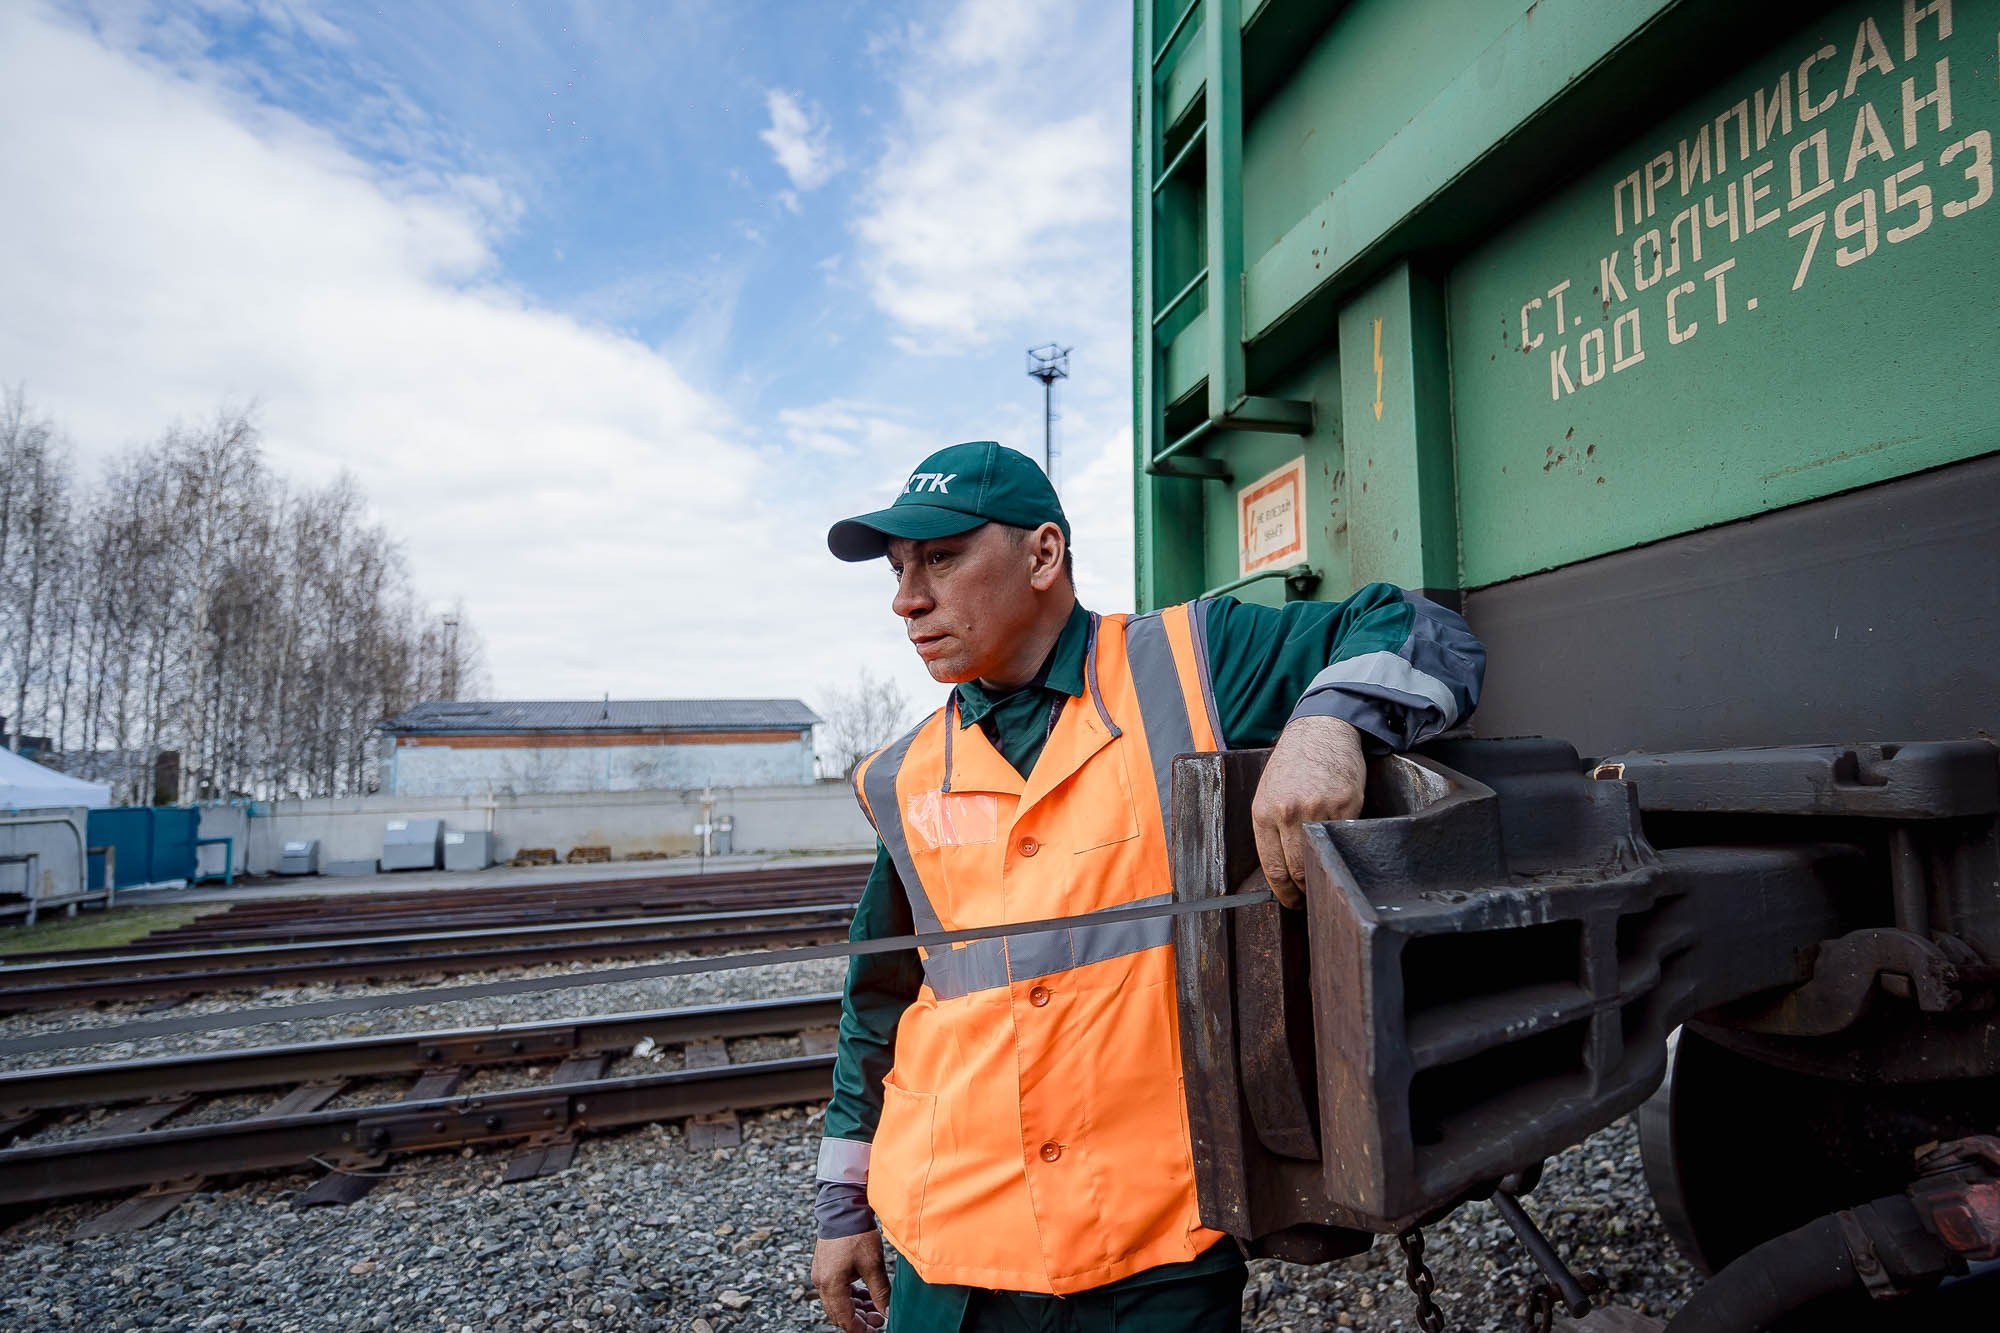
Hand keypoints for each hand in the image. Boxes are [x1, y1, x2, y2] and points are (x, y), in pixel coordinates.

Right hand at [812, 1230, 889, 1331]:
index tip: (876, 1330)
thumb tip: (887, 1311)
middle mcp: (821, 1282)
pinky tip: (865, 1293)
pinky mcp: (824, 1266)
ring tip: (876, 1307)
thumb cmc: (857, 1234)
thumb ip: (880, 1291)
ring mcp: (821, 1274)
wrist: (843, 1208)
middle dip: (859, 1319)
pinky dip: (850, 1295)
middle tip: (879, 1319)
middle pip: (838, 1313)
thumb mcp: (872, 1265)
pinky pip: (836, 1289)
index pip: (844, 1318)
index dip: (861, 1328)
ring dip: (856, 1307)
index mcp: (831, 1284)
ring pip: (837, 1302)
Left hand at [1250, 714, 1365, 908]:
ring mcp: (1318, 809)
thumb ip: (1271, 828)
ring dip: (1323, 874)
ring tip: (1324, 878)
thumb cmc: (1293, 764)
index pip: (1273, 867)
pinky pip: (1344, 839)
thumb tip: (1281, 870)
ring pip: (1321, 859)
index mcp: (1264, 812)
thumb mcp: (1268, 794)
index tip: (1291, 902)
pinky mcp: (1345, 805)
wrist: (1320, 731)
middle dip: (1303, 890)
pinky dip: (1342, 849)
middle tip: (1309, 898)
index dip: (1284, 892)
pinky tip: (1340, 850)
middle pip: (1297, 870)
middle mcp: (1288, 812)